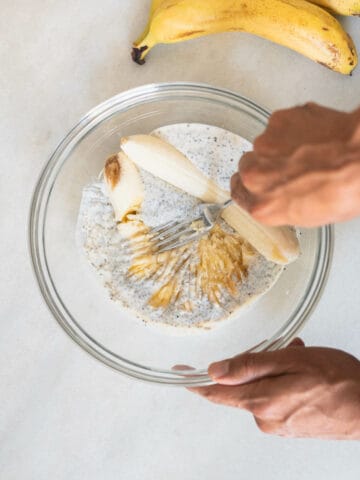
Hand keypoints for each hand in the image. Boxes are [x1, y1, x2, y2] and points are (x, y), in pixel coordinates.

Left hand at [188, 339, 359, 438]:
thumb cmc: (339, 383)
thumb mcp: (292, 361)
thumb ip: (250, 366)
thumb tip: (216, 370)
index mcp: (261, 401)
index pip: (215, 392)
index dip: (194, 381)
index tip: (180, 372)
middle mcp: (265, 417)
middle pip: (241, 386)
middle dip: (254, 364)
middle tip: (279, 349)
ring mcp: (278, 424)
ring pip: (261, 389)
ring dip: (273, 371)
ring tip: (299, 359)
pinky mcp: (289, 425)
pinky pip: (275, 398)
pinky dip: (283, 382)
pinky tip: (303, 375)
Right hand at [231, 103, 359, 226]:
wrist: (359, 159)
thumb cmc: (344, 189)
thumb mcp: (309, 214)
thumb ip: (282, 203)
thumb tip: (284, 194)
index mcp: (262, 206)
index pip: (239, 193)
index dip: (249, 186)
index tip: (253, 182)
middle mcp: (255, 176)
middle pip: (248, 165)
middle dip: (266, 163)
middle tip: (291, 164)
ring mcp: (265, 145)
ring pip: (265, 143)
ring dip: (281, 144)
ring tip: (309, 149)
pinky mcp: (278, 120)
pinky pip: (281, 124)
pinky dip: (294, 127)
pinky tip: (313, 134)